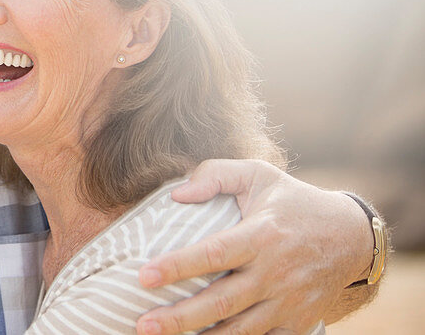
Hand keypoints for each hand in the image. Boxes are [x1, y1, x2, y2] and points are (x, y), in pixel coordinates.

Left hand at [134, 159, 372, 334]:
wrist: (351, 236)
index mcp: (261, 235)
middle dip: (179, 317)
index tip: (144, 276)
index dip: (177, 266)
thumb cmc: (292, 201)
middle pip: (221, 302)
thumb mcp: (258, 175)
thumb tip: (178, 194)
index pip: (213, 254)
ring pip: (239, 330)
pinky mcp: (297, 323)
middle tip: (143, 324)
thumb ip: (215, 175)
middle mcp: (274, 273)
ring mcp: (288, 302)